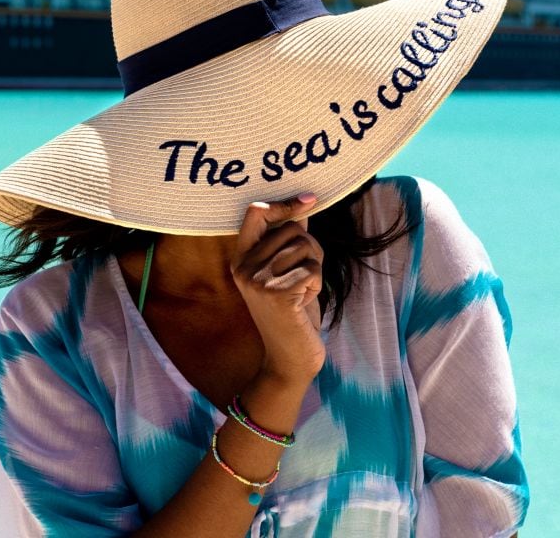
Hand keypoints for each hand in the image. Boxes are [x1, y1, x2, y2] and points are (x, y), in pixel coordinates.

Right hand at [231, 194, 325, 386]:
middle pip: (292, 229)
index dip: (284, 203)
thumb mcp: (286, 270)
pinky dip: (317, 284)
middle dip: (310, 248)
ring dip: (315, 267)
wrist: (290, 359)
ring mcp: (258, 280)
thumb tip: (303, 205)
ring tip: (302, 290)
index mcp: (242, 258)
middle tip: (304, 275)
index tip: (308, 200)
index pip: (255, 212)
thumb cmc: (293, 311)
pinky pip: (313, 269)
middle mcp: (244, 267)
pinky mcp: (277, 293)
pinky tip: (304, 302)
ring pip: (305, 246)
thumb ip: (289, 239)